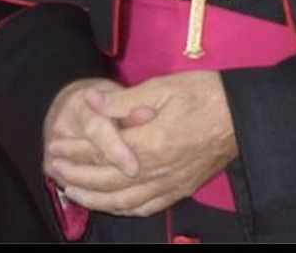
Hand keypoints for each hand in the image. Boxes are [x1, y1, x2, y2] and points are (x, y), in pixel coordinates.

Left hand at [46, 72, 236, 217]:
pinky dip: (122, 208)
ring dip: (92, 198)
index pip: (100, 153)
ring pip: (122, 201)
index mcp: (149, 144)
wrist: (243, 116)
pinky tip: (110, 204)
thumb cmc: (203, 94)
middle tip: (53, 169)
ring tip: (69, 191)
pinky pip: (145, 208)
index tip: (54, 147)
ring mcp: (170, 185)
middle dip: (75, 177)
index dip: (73, 152)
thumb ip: (122, 102)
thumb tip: (90, 102)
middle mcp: (157, 171)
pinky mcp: (181, 190)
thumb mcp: (161, 87)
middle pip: (105, 182)